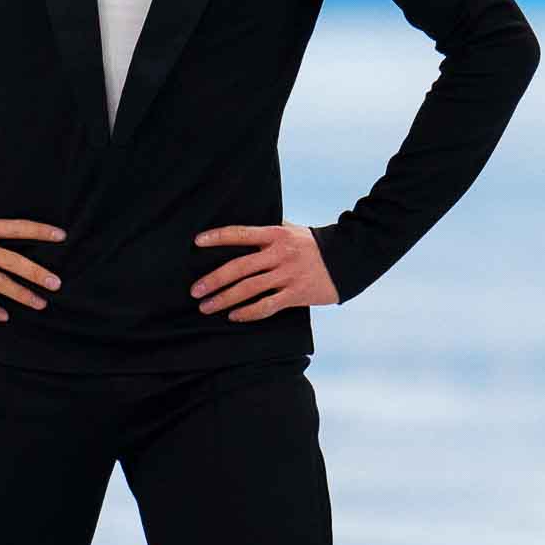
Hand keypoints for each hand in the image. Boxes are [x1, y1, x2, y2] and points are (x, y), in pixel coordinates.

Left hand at [190, 221, 338, 320]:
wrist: (349, 258)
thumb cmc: (314, 244)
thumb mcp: (292, 230)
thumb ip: (268, 232)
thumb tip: (244, 229)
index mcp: (276, 234)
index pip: (241, 233)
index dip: (218, 237)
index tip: (197, 242)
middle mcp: (279, 254)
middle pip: (239, 267)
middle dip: (214, 280)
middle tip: (195, 290)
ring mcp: (288, 275)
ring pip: (249, 289)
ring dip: (225, 299)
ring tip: (206, 307)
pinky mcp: (297, 294)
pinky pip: (267, 306)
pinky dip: (248, 312)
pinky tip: (234, 316)